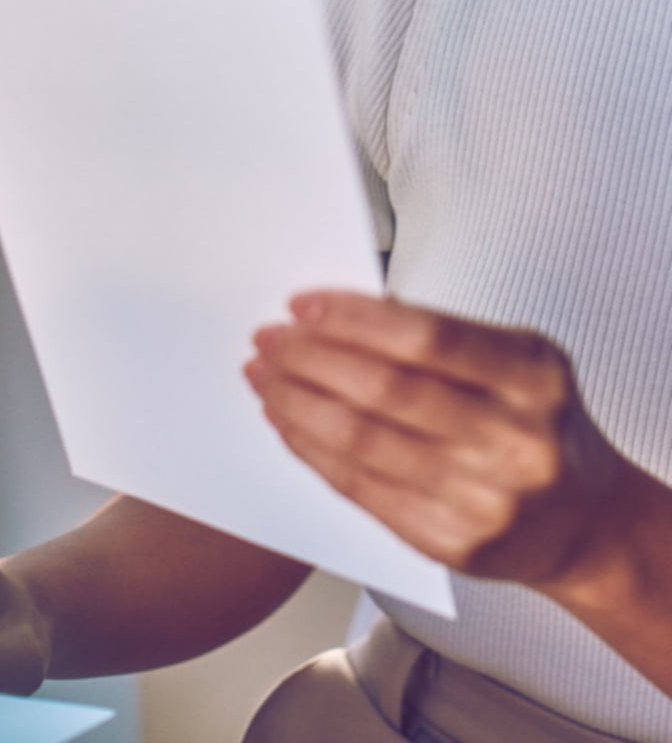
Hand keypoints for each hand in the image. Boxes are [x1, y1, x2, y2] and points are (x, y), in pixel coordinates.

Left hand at [244, 292, 633, 592]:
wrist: (581, 520)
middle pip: (386, 389)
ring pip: (363, 442)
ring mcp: (484, 499)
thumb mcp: (515, 361)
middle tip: (269, 340)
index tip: (302, 305)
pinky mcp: (450, 541)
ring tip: (265, 378)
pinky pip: (360, 488)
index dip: (353, 318)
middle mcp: (514, 440)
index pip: (427, 337)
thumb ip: (440, 336)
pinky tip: (287, 422)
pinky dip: (312, 449)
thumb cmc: (534, 424)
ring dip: (298, 403)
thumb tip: (340, 314)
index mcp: (532, 377)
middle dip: (311, 359)